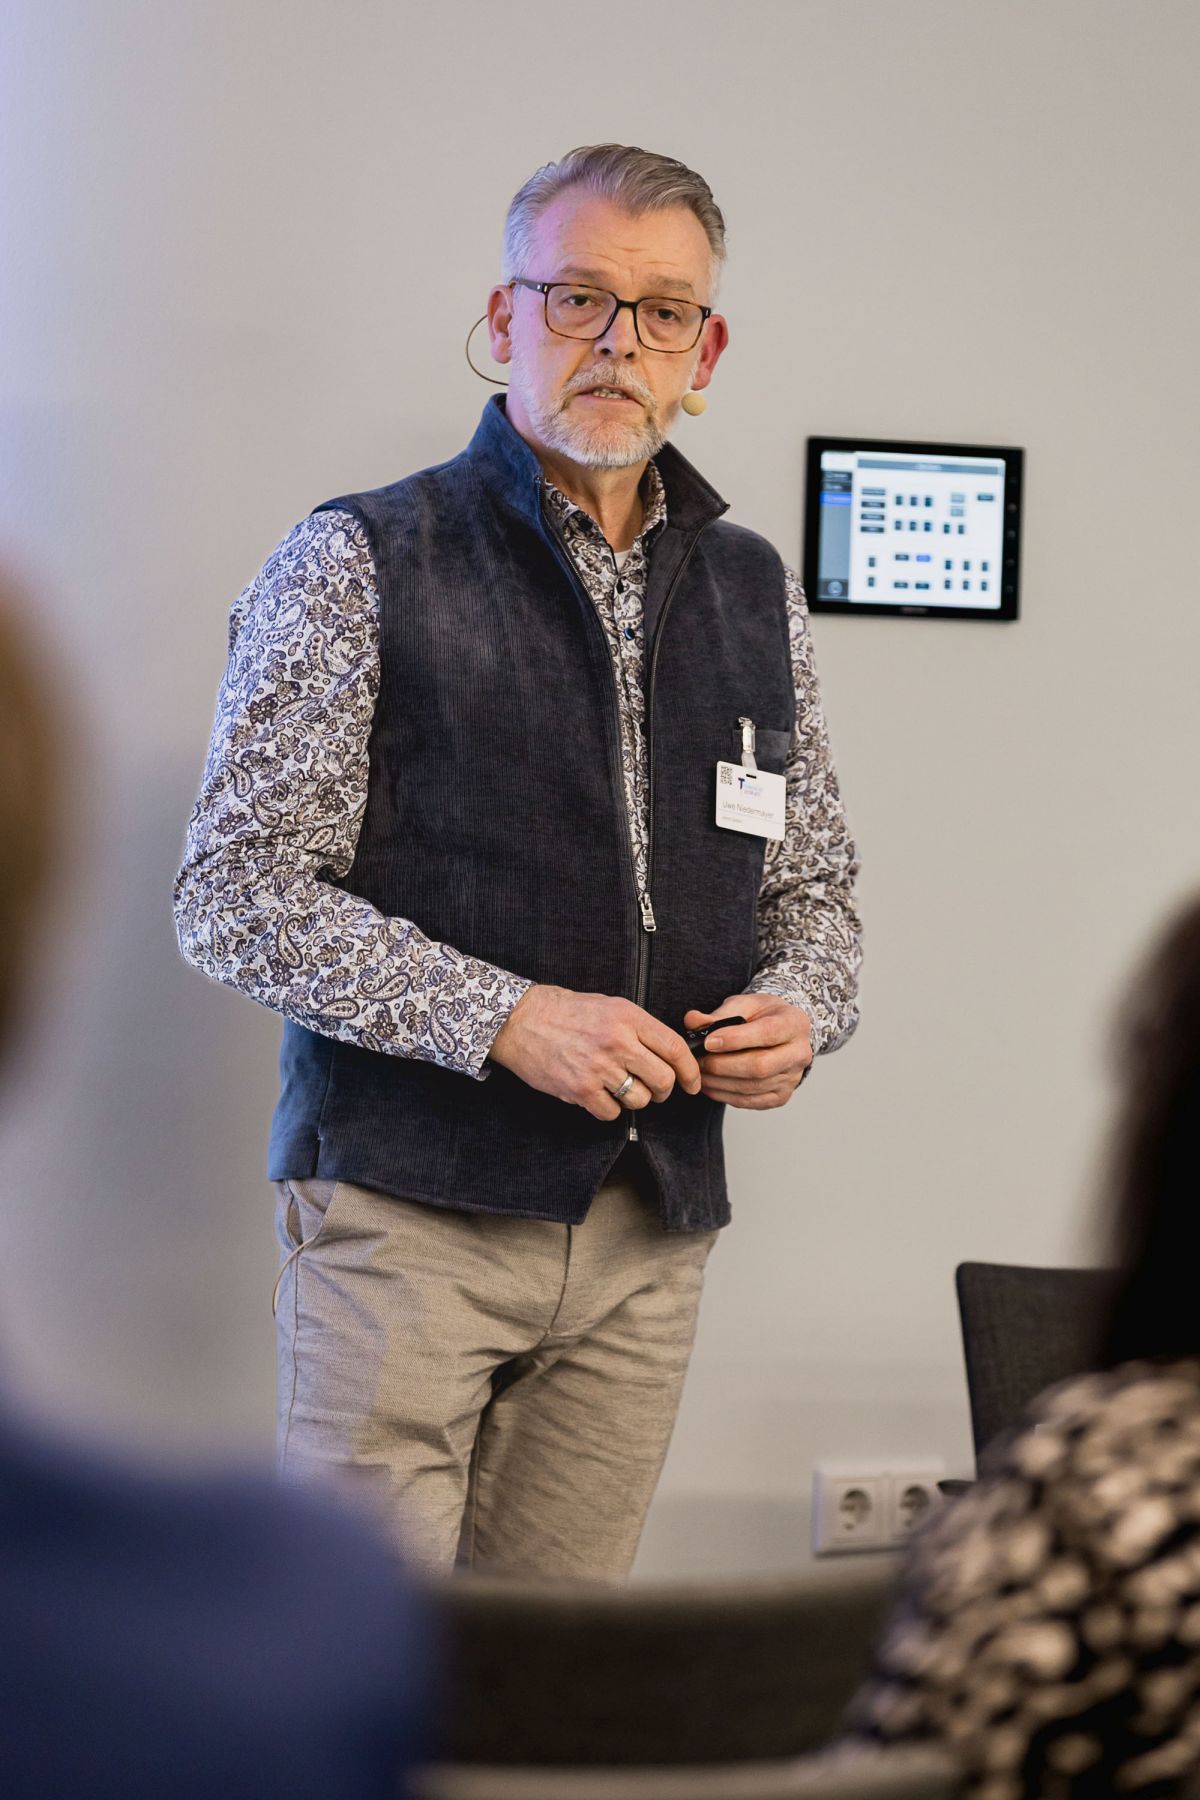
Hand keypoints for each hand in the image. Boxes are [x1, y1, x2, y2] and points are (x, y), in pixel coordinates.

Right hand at [489, 984, 703, 1121]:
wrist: (521, 1020)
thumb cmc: (566, 1012)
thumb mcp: (610, 1006)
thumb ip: (640, 1028)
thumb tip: (670, 1054)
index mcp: (629, 1017)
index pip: (675, 1048)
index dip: (690, 1071)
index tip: (693, 1083)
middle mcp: (618, 1042)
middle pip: (663, 1080)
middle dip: (664, 1090)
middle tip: (655, 1089)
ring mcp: (599, 1068)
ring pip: (639, 1100)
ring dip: (633, 1099)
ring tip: (618, 1086)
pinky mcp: (580, 1089)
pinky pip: (611, 1113)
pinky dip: (608, 1109)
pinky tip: (597, 1094)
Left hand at [683, 993, 812, 1109]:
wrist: (782, 1033)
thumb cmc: (763, 1016)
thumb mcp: (745, 1004)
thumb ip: (719, 1013)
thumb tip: (692, 1021)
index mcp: (795, 1024)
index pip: (767, 1033)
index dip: (736, 1039)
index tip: (709, 1041)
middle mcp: (799, 1054)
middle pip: (760, 1066)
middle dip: (723, 1065)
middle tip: (698, 1060)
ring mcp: (792, 1078)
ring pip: (752, 1087)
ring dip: (719, 1082)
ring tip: (698, 1072)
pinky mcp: (780, 1096)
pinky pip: (749, 1101)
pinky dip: (724, 1095)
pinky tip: (709, 1085)